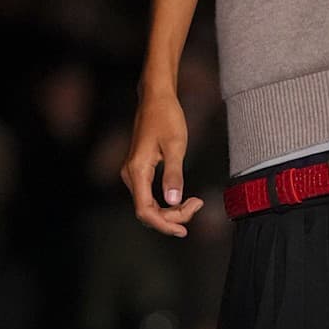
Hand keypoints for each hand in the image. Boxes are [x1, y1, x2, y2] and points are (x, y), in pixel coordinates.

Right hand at [120, 87, 204, 238]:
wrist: (155, 98)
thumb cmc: (166, 117)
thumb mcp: (175, 145)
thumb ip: (174, 174)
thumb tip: (173, 201)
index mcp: (137, 170)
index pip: (145, 211)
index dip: (164, 225)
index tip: (184, 230)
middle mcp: (130, 175)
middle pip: (147, 212)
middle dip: (173, 217)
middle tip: (197, 205)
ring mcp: (133, 173)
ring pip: (149, 205)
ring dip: (171, 210)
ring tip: (195, 202)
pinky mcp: (139, 171)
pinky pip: (150, 196)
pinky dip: (167, 202)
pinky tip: (183, 199)